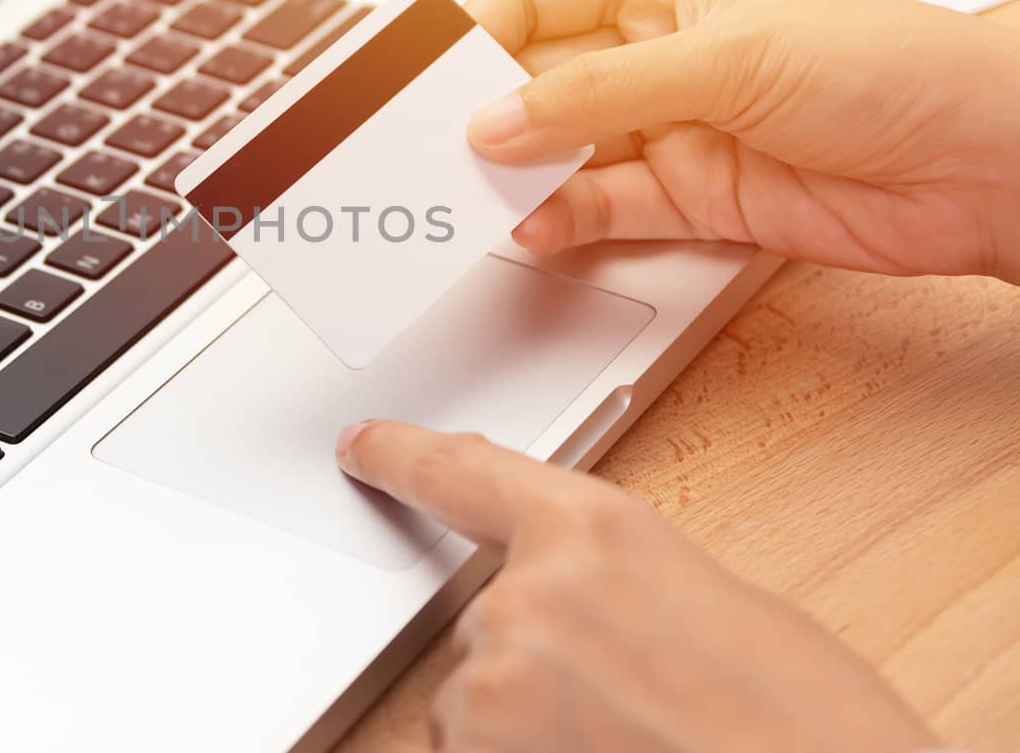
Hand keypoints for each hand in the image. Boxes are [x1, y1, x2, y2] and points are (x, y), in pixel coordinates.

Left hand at [335, 421, 937, 752]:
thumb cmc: (806, 723)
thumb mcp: (711, 608)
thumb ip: (616, 587)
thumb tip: (575, 613)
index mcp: (599, 531)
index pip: (467, 473)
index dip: (404, 457)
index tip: (361, 445)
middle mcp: (528, 593)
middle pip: (487, 624)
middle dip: (544, 668)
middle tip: (636, 706)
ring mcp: (493, 680)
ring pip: (477, 706)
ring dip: (531, 731)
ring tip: (634, 742)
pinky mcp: (473, 747)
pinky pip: (468, 752)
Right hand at [463, 0, 1019, 282]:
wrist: (978, 163)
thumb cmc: (884, 65)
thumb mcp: (724, 57)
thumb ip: (598, 92)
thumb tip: (498, 119)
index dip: (477, 33)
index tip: (435, 75)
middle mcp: (653, 53)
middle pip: (534, 80)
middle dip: (483, 112)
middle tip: (434, 147)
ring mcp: (667, 128)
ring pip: (559, 151)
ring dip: (515, 174)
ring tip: (471, 196)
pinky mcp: (688, 197)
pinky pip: (600, 209)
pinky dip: (561, 222)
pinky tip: (534, 228)